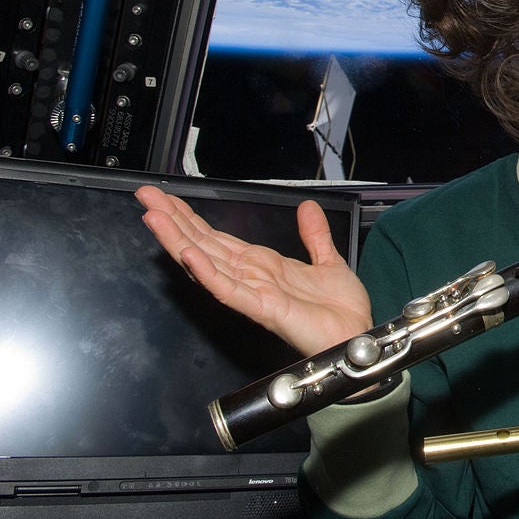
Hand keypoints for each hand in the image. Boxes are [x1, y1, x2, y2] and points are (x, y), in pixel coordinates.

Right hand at [136, 185, 372, 356]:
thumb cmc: (340, 310)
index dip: (192, 218)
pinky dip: (208, 273)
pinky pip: (229, 290)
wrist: (357, 336)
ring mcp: (252, 293)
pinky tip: (189, 256)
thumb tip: (307, 207)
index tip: (168, 198)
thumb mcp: (328, 261)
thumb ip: (314, 235)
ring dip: (179, 240)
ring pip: (206, 263)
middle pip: (203, 244)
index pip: (217, 237)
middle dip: (174, 220)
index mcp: (262, 266)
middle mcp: (250, 277)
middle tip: (147, 197)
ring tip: (154, 217)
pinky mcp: (262, 309)